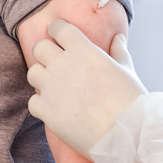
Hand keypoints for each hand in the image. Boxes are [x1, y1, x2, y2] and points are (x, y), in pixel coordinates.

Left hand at [27, 20, 146, 158]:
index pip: (58, 28)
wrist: (125, 135)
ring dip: (41, 78)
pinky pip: (32, 101)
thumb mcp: (127, 71)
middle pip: (39, 48)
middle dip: (45, 53)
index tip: (59, 37)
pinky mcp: (46, 110)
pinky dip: (41, 104)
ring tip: (54, 87)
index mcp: (84, 50)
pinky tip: (54, 109)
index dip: (57, 30)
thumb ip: (119, 51)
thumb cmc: (130, 101)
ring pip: (32, 73)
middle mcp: (64, 65)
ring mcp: (52, 88)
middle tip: (54, 63)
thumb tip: (118, 37)